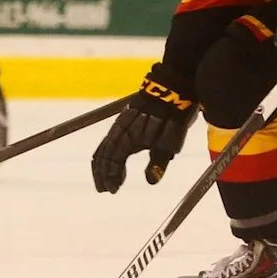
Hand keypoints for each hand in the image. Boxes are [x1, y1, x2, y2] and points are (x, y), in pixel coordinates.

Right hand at [91, 65, 197, 193]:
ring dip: (104, 164)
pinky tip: (118, 159)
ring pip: (105, 146)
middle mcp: (119, 130)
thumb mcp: (169, 142)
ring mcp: (122, 123)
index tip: (113, 190)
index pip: (111, 161)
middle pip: (103, 154)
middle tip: (106, 188)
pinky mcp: (127, 118)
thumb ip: (158, 162)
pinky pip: (111, 137)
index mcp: (127, 138)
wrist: (174, 87)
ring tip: (109, 178)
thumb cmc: (172, 116)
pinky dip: (110, 151)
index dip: (110, 177)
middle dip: (102, 173)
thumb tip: (151, 181)